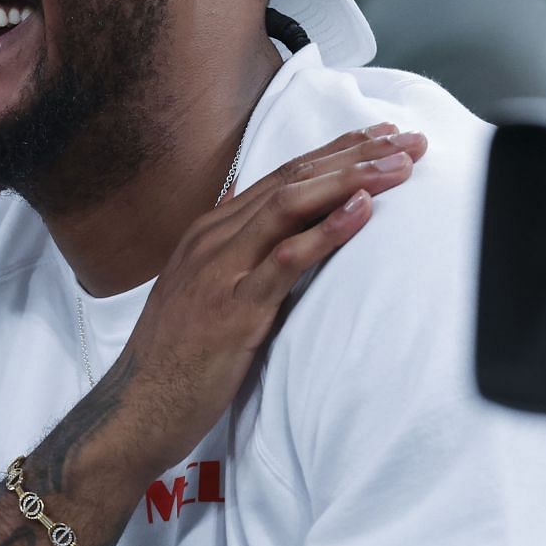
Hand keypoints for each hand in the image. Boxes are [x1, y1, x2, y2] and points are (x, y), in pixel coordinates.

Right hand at [101, 124, 427, 486]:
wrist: (135, 408)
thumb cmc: (172, 358)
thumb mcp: (199, 290)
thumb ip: (228, 251)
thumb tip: (254, 215)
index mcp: (208, 232)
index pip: (281, 176)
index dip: (334, 153)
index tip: (381, 137)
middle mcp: (213, 240)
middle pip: (292, 180)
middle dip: (354, 155)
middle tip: (409, 141)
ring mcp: (220, 270)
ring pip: (290, 206)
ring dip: (350, 180)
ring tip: (399, 166)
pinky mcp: (234, 309)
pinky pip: (285, 259)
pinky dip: (326, 231)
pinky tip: (363, 211)